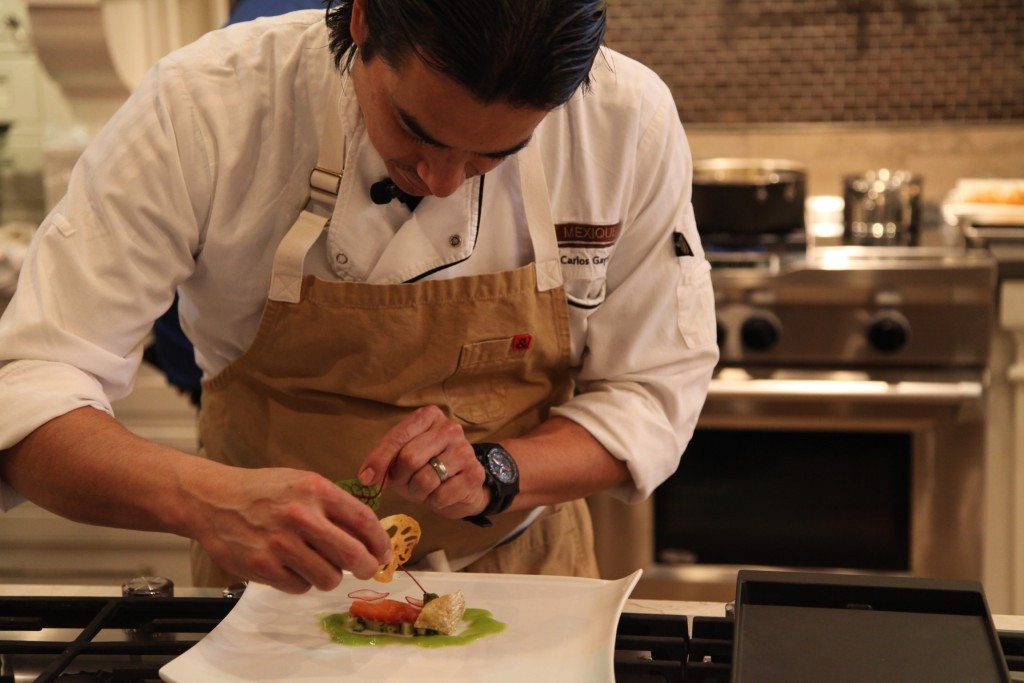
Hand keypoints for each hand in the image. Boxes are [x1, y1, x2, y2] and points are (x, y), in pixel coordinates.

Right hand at [188, 466, 391, 593]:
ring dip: (330, 576)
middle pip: (353, 556)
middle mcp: (301, 516)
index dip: (380, 541)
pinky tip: (291, 567)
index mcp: (316, 490)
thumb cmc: (264, 491)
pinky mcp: (263, 567)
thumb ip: (334, 506)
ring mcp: (281, 544)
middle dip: (366, 567)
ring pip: (329, 578)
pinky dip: (302, 582)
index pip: (363, 520)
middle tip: (365, 569)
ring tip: (318, 564)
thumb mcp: (303, 483)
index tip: (385, 552)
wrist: (214, 500)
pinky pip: (300, 587)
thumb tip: (370, 537)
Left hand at [358, 406, 488, 518]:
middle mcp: (450, 428)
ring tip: (423, 490)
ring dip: (417, 493)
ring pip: (425, 480)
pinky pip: (441, 496)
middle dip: (401, 479)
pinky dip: (434, 502)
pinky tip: (441, 494)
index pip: (398, 436)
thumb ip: (385, 459)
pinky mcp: (475, 474)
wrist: (462, 485)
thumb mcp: (402, 456)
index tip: (366, 478)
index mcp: (429, 416)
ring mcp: (465, 450)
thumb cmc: (427, 466)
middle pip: (410, 458)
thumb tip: (367, 477)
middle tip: (405, 484)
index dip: (379, 460)